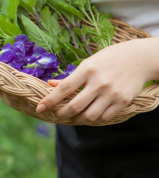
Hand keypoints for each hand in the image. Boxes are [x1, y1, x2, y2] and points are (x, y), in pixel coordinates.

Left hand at [36, 38, 158, 124]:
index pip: (64, 89)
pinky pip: (103, 118)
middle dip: (61, 114)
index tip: (40, 108)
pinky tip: (88, 114)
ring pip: (88, 116)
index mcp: (87, 70)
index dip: (49, 100)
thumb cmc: (108, 59)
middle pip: (74, 106)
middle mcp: (99, 83)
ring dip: (76, 119)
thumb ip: (71, 77)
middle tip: (55, 114)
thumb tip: (50, 85)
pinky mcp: (122, 102)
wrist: (139, 58)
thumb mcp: (88, 63)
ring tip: (71, 116)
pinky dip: (93, 119)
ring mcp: (111, 93)